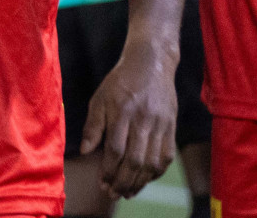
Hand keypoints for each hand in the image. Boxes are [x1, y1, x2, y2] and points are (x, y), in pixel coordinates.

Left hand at [81, 41, 178, 198]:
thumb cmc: (120, 80)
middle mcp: (143, 119)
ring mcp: (160, 124)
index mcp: (122, 111)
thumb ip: (93, 125)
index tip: (102, 184)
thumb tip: (85, 151)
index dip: (108, 170)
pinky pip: (166, 155)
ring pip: (152, 162)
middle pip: (134, 160)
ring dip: (140, 182)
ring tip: (128, 192)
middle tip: (113, 194)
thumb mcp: (100, 97)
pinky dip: (157, 171)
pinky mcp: (172, 125)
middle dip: (122, 182)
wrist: (151, 62)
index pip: (116, 149)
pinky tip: (146, 178)